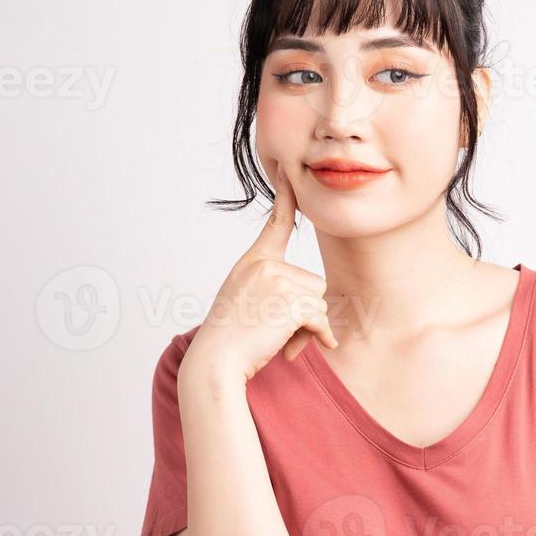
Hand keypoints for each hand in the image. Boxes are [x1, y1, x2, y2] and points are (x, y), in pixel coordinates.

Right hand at [180, 161, 338, 385]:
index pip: (275, 225)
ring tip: (277, 341)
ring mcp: (277, 279)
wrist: (215, 362)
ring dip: (307, 328)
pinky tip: (290, 351)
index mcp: (252, 263)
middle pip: (313, 283)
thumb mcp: (247, 307)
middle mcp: (264, 265)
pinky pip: (320, 318)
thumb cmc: (229, 342)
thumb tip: (318, 319)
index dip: (285, 198)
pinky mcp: (291, 299)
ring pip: (319, 302)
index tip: (289, 173)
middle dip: (305, 314)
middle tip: (277, 334)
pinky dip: (315, 337)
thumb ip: (275, 296)